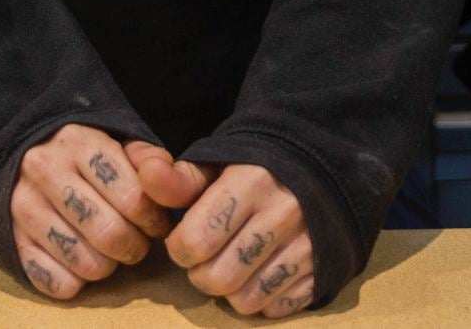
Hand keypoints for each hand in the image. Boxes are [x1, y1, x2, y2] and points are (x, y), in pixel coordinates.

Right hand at [10, 124, 172, 300]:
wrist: (21, 157)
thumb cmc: (85, 158)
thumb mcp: (117, 144)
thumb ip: (148, 159)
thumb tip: (167, 176)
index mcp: (79, 143)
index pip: (135, 198)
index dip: (155, 220)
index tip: (155, 223)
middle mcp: (45, 171)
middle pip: (111, 234)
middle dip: (135, 247)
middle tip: (135, 241)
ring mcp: (23, 207)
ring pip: (86, 263)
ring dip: (107, 266)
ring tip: (108, 250)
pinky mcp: (12, 241)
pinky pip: (57, 282)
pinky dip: (76, 281)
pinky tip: (79, 260)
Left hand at [127, 141, 317, 318]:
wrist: (323, 167)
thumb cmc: (257, 168)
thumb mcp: (218, 163)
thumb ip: (180, 179)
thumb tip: (145, 174)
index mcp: (252, 181)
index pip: (194, 241)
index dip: (180, 246)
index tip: (186, 237)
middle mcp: (283, 214)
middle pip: (218, 279)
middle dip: (201, 273)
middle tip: (207, 256)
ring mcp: (308, 245)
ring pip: (246, 301)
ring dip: (231, 290)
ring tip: (234, 264)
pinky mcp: (324, 270)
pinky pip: (277, 308)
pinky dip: (264, 297)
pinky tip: (262, 272)